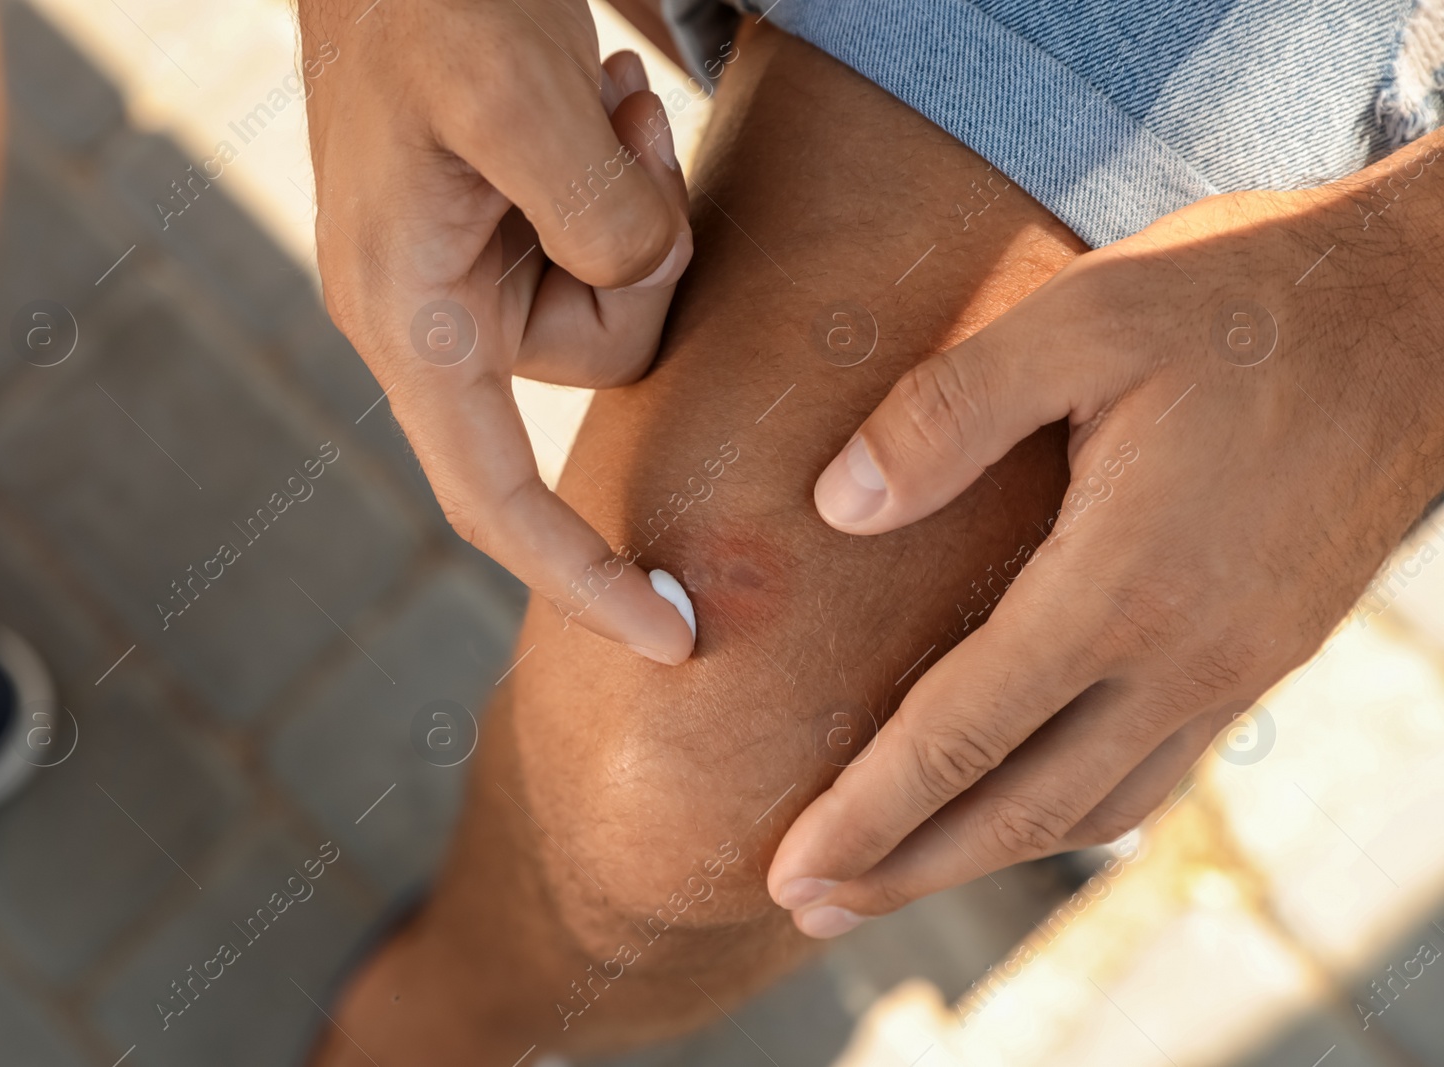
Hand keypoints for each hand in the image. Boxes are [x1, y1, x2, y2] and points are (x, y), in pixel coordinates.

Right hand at [299, 0, 694, 662]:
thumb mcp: (513, 94)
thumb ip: (595, 216)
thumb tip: (641, 282)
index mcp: (409, 316)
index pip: (494, 500)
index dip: (586, 580)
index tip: (677, 639)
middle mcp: (433, 313)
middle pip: (603, 364)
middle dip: (652, 261)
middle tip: (627, 132)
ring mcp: (467, 268)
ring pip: (620, 295)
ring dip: (644, 202)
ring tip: (601, 96)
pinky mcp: (501, 224)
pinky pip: (607, 242)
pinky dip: (629, 177)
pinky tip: (595, 95)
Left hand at [768, 134, 1443, 935]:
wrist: (1430, 315)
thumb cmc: (1249, 299)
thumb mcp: (1084, 318)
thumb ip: (949, 412)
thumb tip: (836, 504)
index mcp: (1125, 584)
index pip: (962, 734)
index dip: (866, 812)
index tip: (789, 868)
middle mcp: (1186, 656)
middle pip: (1020, 807)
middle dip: (905, 867)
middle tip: (808, 908)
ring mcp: (1235, 668)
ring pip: (1090, 807)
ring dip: (982, 853)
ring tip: (891, 876)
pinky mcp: (1264, 656)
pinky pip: (1152, 771)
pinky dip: (1068, 811)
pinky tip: (1021, 804)